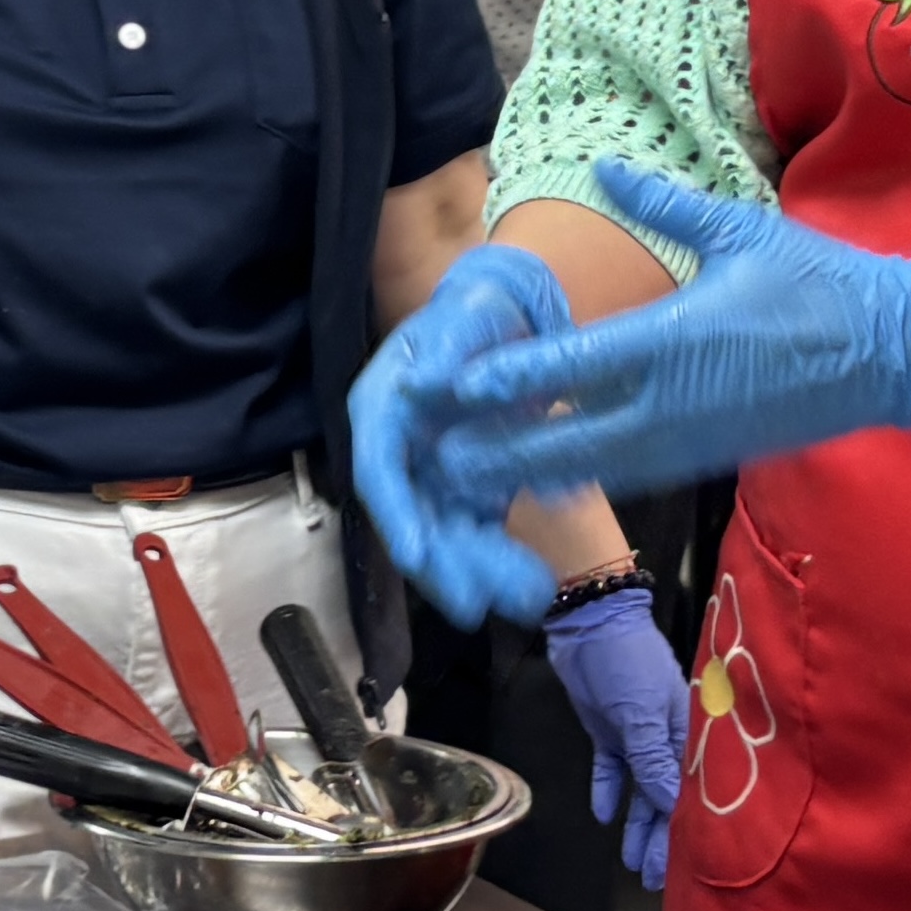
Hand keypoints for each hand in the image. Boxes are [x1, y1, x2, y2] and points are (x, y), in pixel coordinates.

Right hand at [350, 241, 573, 628]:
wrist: (512, 316)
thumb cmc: (482, 308)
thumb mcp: (470, 313)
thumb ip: (450, 347)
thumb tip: (421, 385)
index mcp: (384, 408)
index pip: (379, 469)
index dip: (396, 514)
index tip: (416, 554)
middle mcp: (401, 451)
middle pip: (411, 518)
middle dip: (442, 564)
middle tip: (477, 602)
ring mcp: (433, 475)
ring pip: (445, 537)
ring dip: (476, 573)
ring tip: (523, 597)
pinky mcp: (469, 489)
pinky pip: (479, 534)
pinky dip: (500, 563)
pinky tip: (531, 584)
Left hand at [434, 161, 910, 504]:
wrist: (894, 352)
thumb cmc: (818, 283)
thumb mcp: (739, 231)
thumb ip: (662, 204)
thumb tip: (605, 164)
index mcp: (675, 338)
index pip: (575, 365)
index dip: (511, 378)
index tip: (456, 386)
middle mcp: (674, 399)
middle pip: (567, 434)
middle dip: (499, 447)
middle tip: (435, 457)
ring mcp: (692, 437)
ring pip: (596, 465)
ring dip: (532, 471)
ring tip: (469, 480)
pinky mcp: (710, 457)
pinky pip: (634, 472)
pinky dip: (584, 476)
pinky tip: (544, 476)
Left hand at [542, 582, 689, 888]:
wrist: (588, 622)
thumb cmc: (625, 661)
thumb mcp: (642, 713)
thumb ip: (653, 761)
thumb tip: (670, 806)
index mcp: (688, 732)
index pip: (692, 790)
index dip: (688, 827)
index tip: (685, 863)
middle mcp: (667, 738)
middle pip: (666, 798)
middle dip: (661, 838)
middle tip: (654, 878)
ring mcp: (638, 736)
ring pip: (641, 791)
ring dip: (637, 824)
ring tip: (633, 862)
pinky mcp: (610, 731)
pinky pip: (613, 769)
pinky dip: (610, 791)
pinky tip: (606, 816)